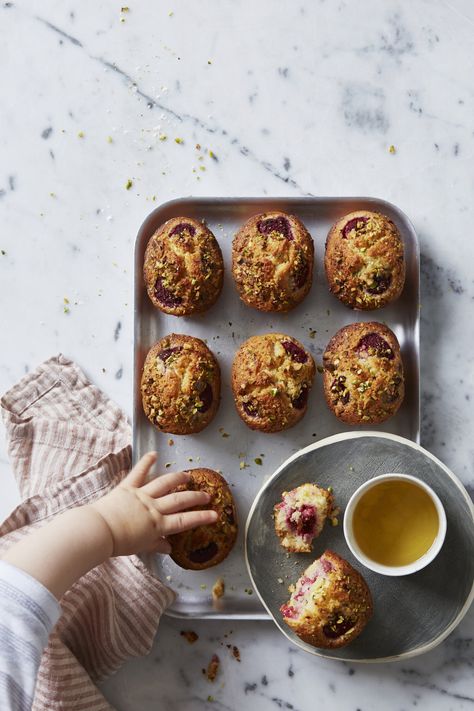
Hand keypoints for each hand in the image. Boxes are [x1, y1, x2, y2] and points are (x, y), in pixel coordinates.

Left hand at [89, 452, 216, 555]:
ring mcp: (142, 495)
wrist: (99, 531)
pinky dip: (146, 462)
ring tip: (188, 476)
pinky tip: (154, 454)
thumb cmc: (118, 543)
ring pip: (164, 483)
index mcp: (158, 525)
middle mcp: (154, 507)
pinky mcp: (128, 487)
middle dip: (195, 497)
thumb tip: (169, 548)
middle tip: (207, 495)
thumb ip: (156, 546)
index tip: (215, 515)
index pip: (184, 521)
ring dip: (178, 478)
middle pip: (179, 500)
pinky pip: (139, 472)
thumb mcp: (141, 548)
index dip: (201, 517)